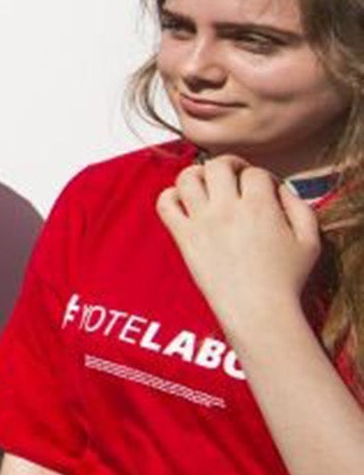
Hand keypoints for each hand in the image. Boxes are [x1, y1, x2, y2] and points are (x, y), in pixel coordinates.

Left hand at [157, 156, 321, 349]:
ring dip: (196, 173)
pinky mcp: (184, 237)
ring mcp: (202, 222)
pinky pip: (164, 204)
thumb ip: (300, 207)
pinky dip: (170, 195)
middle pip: (218, 165)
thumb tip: (281, 188)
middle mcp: (228, 209)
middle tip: (235, 175)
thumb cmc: (287, 279)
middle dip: (228, 164)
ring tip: (206, 182)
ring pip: (187, 177)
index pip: (254, 172)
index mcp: (261, 206)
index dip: (262, 177)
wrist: (258, 310)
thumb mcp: (310, 241)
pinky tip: (184, 202)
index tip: (264, 191)